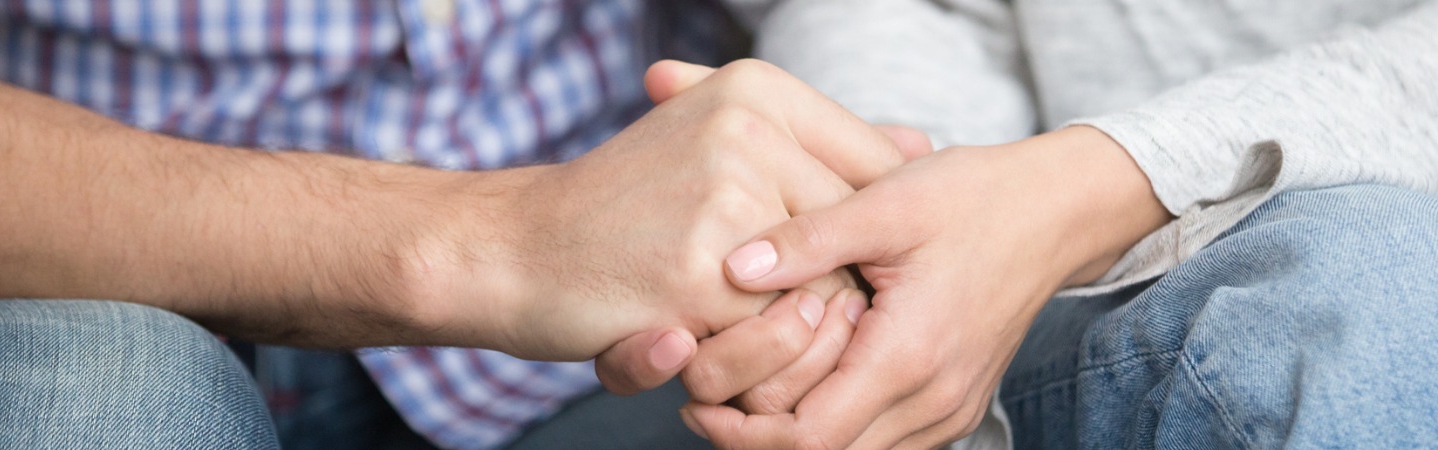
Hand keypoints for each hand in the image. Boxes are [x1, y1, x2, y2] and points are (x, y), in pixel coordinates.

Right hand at [586, 62, 928, 393]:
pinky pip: (771, 337)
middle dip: (830, 288)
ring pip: (823, 291)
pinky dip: (744, 356)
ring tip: (736, 324)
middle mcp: (746, 132)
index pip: (874, 170)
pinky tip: (698, 337)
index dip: (865, 234)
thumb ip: (816, 146)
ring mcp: (722, 203)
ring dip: (788, 328)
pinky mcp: (697, 277)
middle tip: (779, 311)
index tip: (834, 265)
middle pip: (855, 237)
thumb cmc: (630, 204)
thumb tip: (920, 147)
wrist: (517, 249)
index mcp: (758, 90)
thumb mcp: (719, 141)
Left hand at [683, 127, 1172, 448]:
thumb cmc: (972, 197)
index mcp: (910, 354)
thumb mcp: (885, 201)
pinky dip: (839, 431)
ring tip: (745, 395)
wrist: (1056, 210)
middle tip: (707, 400)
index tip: (699, 399)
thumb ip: (807, 240)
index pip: (811, 440)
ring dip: (798, 440)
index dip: (745, 435)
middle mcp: (934, 398)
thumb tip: (732, 267)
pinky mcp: (955, 406)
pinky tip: (804, 388)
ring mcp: (949, 409)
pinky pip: (885, 445)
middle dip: (759, 442)